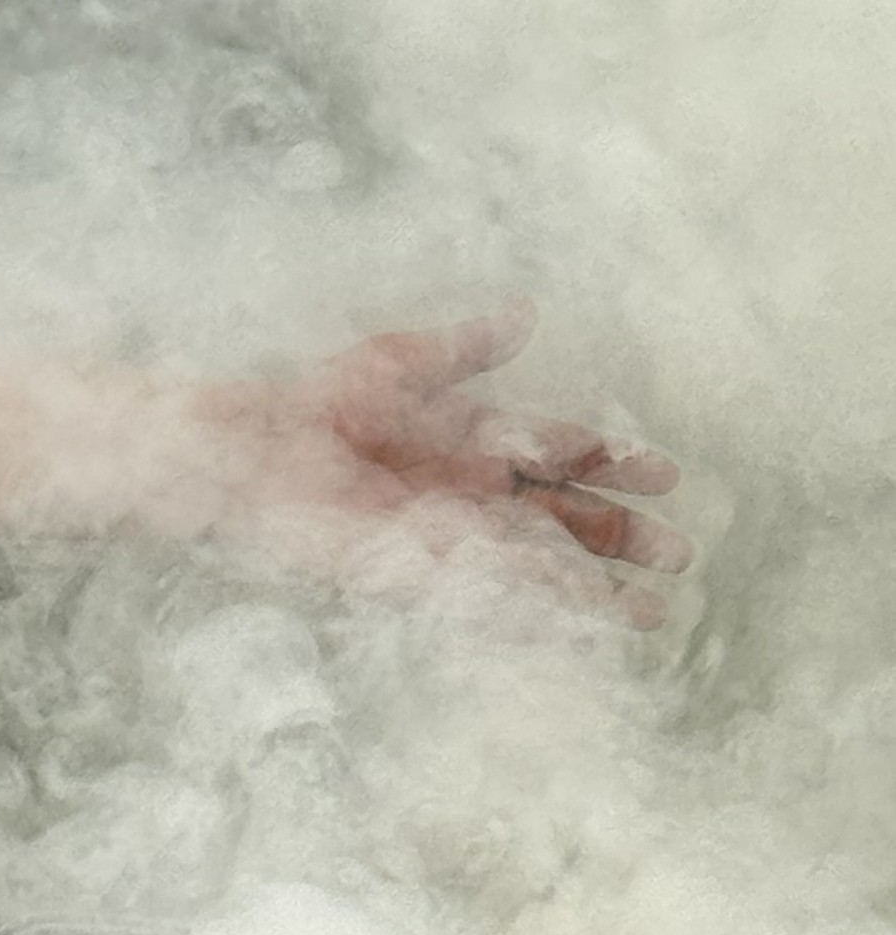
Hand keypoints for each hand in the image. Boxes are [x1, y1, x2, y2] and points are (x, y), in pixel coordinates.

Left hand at [186, 304, 691, 622]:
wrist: (256, 453)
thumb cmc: (321, 402)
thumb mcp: (404, 364)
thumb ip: (469, 347)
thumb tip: (528, 312)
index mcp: (476, 444)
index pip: (562, 456)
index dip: (614, 463)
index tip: (667, 472)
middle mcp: (473, 496)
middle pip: (565, 520)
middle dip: (621, 536)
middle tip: (679, 552)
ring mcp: (453, 539)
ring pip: (542, 567)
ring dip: (595, 590)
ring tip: (652, 612)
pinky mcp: (424, 574)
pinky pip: (493, 594)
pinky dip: (539, 607)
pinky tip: (579, 622)